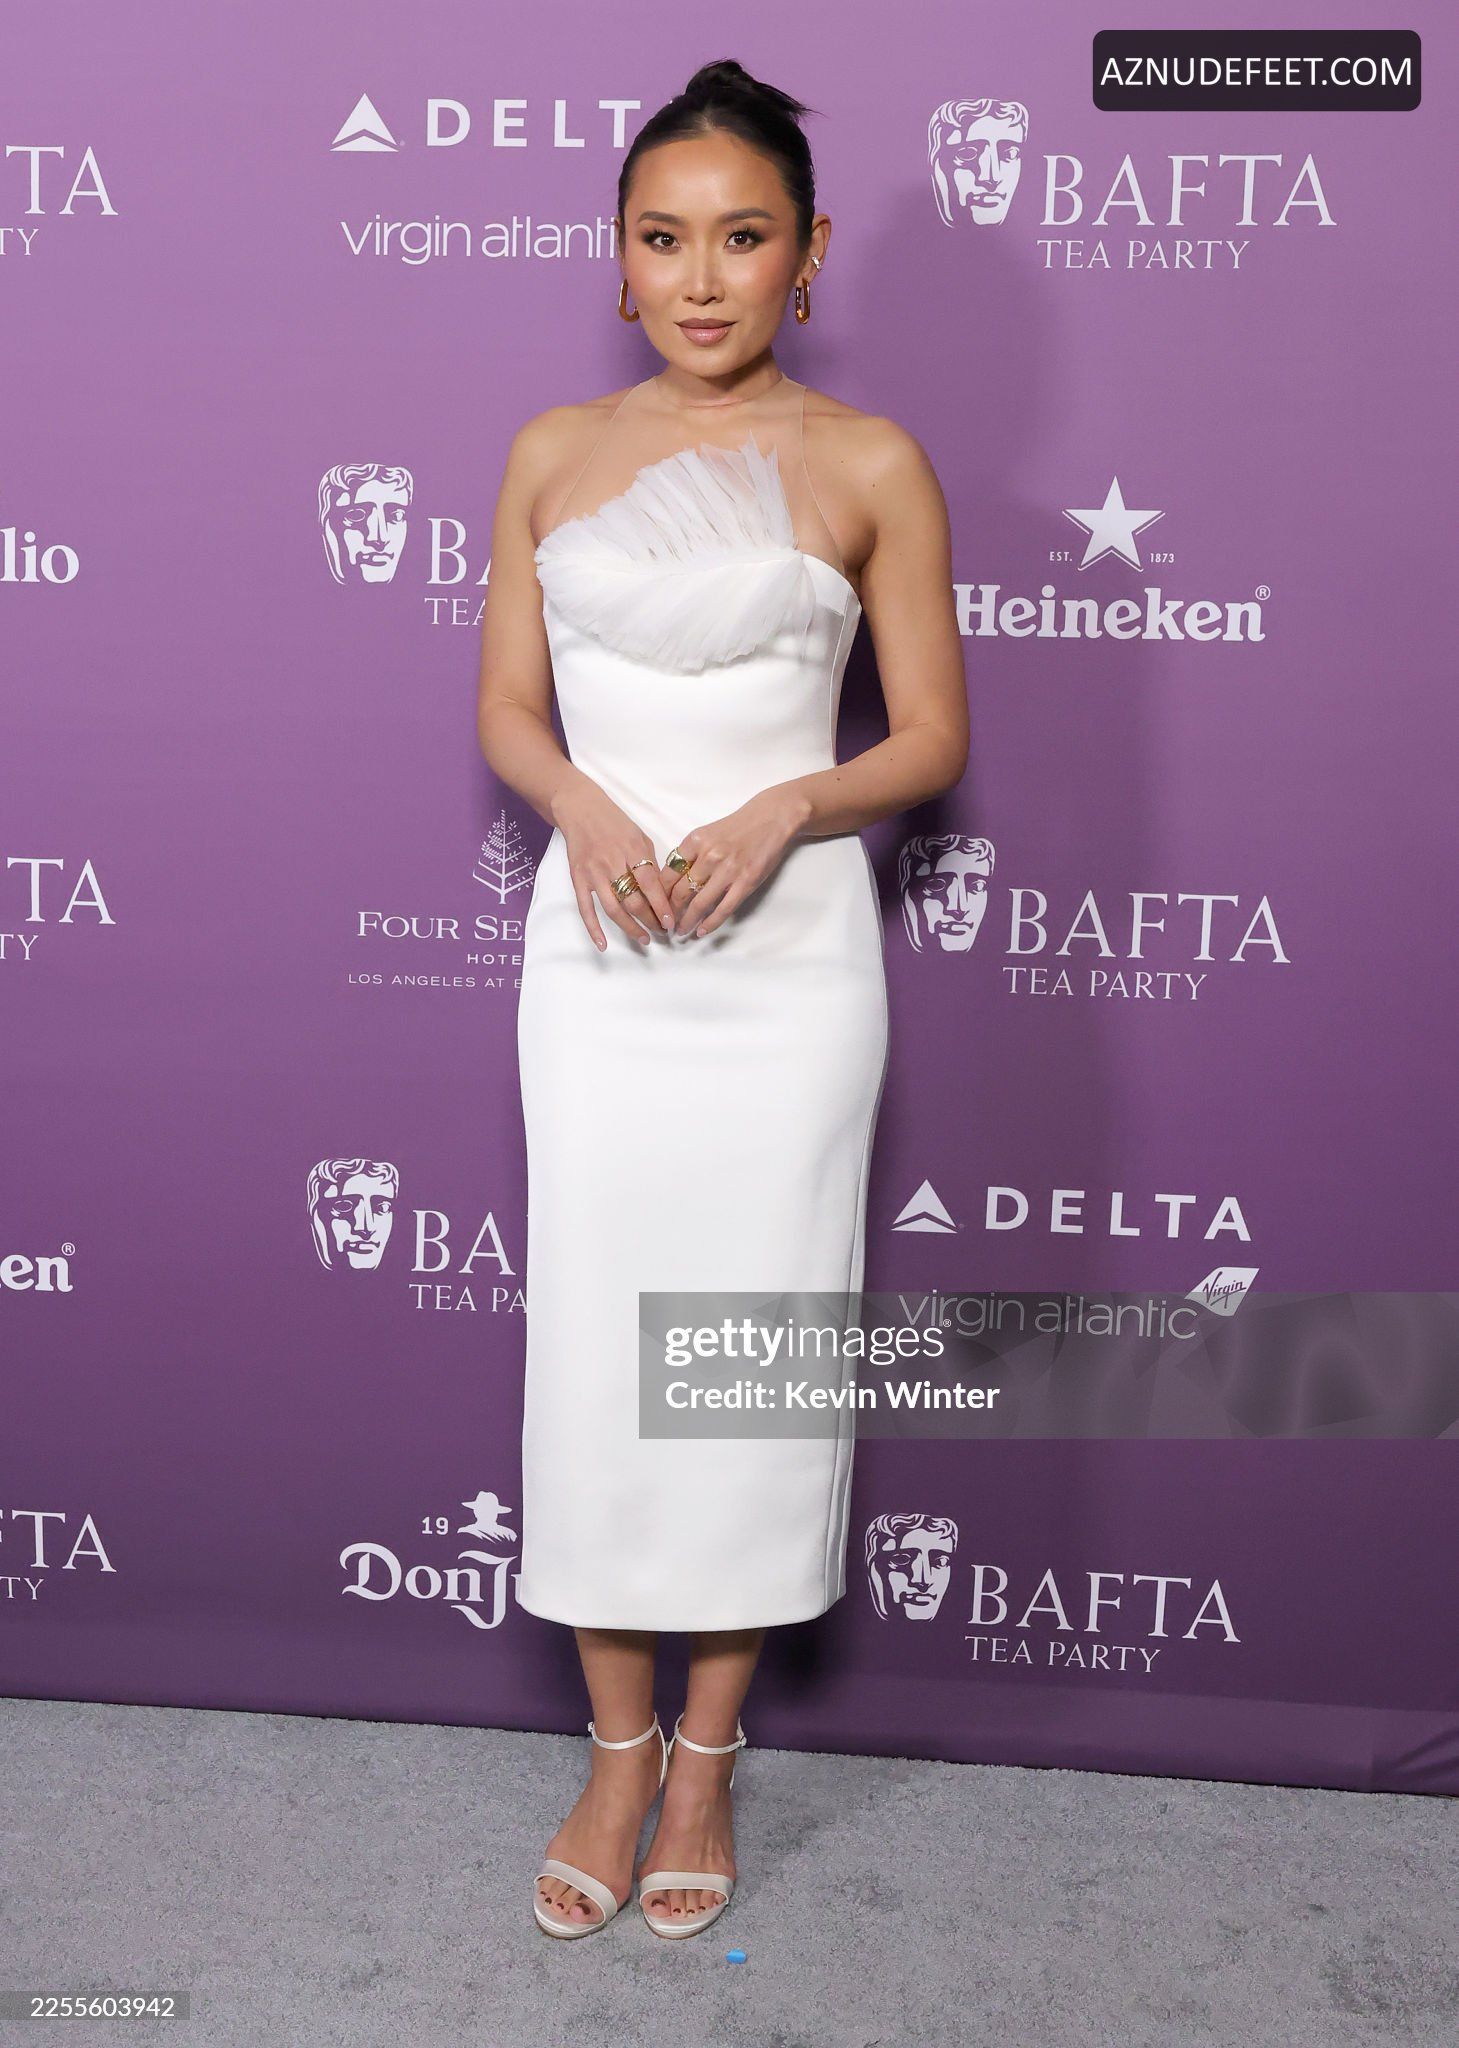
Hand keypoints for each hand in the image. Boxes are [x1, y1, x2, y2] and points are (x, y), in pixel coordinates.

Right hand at [553, 781, 676, 951]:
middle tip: (662, 932)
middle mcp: (612, 863)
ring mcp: (593, 873)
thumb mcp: (640, 837)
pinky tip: (603, 945)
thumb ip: (651, 864)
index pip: (650, 885)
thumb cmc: (615, 823)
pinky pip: (586, 909)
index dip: (662, 906)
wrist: (580, 809)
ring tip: (644, 938)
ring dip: (630, 928)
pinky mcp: (578, 879)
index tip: (671, 922)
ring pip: (613, 909)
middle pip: (633, 901)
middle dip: (650, 920)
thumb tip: (663, 893)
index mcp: (632, 850)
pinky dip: (594, 929)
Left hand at [661, 785, 811, 938]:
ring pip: (699, 903)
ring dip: (687, 921)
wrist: (771, 818)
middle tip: (665, 923)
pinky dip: (710, 923)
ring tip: (680, 931)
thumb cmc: (738, 827)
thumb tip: (673, 880)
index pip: (668, 874)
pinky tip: (701, 931)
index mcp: (695, 841)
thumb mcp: (706, 833)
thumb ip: (690, 854)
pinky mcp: (746, 882)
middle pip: (680, 891)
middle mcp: (709, 856)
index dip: (658, 894)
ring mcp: (728, 870)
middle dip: (669, 912)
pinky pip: (724, 909)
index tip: (656, 906)